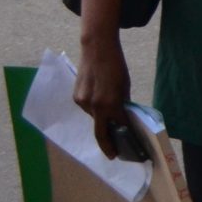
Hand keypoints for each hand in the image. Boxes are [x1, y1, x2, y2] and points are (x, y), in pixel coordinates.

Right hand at [73, 39, 131, 159]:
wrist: (97, 49)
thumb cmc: (116, 66)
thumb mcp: (125, 85)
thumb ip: (123, 103)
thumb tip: (123, 116)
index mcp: (110, 103)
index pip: (118, 126)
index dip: (121, 138)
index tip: (123, 150)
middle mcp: (94, 106)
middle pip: (100, 131)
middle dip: (107, 144)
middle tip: (114, 153)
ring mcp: (82, 102)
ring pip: (94, 117)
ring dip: (102, 119)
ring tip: (110, 115)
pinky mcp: (76, 97)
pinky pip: (87, 108)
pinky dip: (95, 109)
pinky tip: (100, 99)